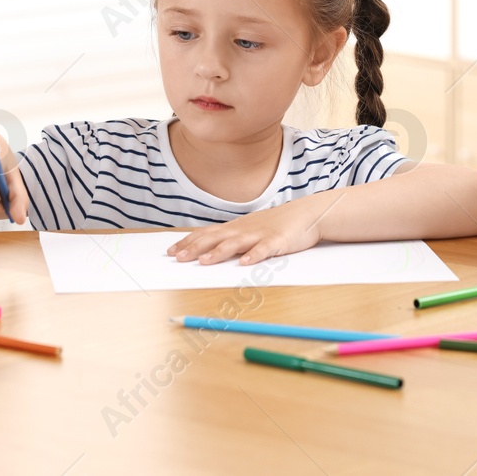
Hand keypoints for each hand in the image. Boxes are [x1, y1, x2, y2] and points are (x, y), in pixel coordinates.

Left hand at [168, 200, 324, 265]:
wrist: (306, 214)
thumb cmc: (276, 224)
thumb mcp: (250, 228)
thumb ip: (231, 237)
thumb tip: (209, 248)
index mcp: (235, 228)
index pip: (206, 234)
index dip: (188, 242)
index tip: (170, 251)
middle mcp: (243, 229)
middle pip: (215, 239)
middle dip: (195, 248)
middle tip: (177, 258)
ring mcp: (260, 235)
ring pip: (235, 243)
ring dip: (218, 252)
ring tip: (203, 262)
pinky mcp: (278, 241)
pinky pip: (264, 250)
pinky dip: (254, 256)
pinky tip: (244, 263)